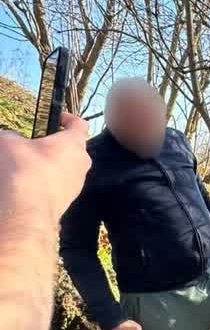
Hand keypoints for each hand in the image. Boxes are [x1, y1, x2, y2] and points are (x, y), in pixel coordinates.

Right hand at [0, 113, 89, 228]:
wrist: (25, 212)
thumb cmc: (22, 169)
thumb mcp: (7, 143)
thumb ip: (10, 136)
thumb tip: (9, 137)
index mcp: (73, 144)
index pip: (79, 124)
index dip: (68, 118)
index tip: (57, 117)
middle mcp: (81, 164)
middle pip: (72, 149)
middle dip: (55, 145)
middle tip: (36, 143)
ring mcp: (75, 185)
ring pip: (66, 169)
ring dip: (51, 165)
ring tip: (28, 165)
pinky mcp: (66, 202)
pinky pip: (58, 186)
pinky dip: (46, 183)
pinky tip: (28, 185)